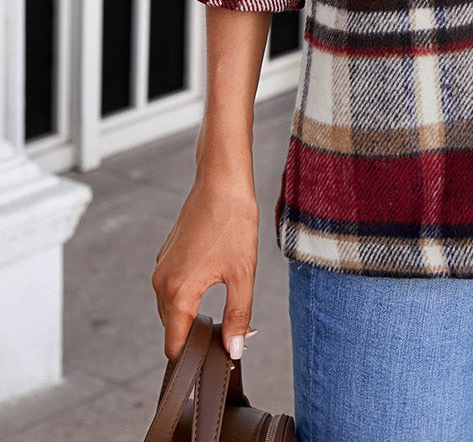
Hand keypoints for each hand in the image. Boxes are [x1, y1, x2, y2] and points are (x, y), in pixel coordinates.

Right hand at [151, 173, 259, 362]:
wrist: (221, 181)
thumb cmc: (233, 222)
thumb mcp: (243, 274)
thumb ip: (238, 317)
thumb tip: (234, 349)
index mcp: (178, 292)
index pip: (174, 345)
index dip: (192, 357)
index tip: (212, 358)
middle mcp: (162, 282)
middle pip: (172, 328)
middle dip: (194, 336)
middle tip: (226, 332)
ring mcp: (162, 267)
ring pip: (171, 308)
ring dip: (191, 314)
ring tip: (222, 306)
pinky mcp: (167, 255)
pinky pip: (172, 287)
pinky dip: (187, 295)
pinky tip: (212, 281)